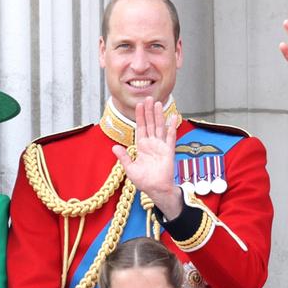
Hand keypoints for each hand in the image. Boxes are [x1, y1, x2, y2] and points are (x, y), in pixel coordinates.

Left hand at [113, 97, 182, 218]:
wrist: (156, 189)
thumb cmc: (144, 181)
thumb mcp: (130, 169)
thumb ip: (123, 157)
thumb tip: (114, 147)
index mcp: (142, 146)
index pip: (140, 127)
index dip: (140, 116)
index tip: (139, 105)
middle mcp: (151, 144)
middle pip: (150, 124)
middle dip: (149, 111)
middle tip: (148, 98)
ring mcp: (160, 146)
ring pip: (159, 127)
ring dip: (158, 115)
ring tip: (158, 103)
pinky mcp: (168, 151)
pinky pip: (170, 136)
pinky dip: (172, 126)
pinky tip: (173, 117)